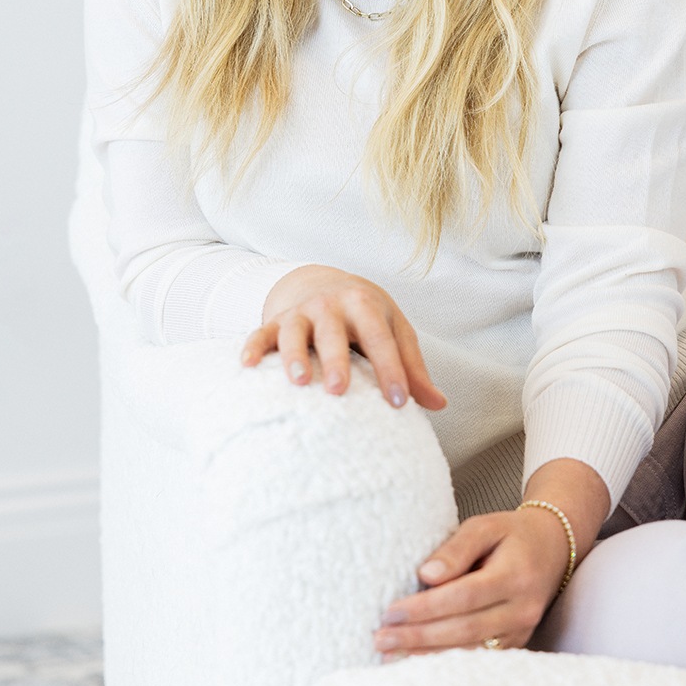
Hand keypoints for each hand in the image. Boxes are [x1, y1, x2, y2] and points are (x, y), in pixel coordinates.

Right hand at [240, 264, 446, 411]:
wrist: (325, 282)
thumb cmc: (367, 315)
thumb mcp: (394, 331)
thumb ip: (412, 367)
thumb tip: (438, 404)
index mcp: (366, 305)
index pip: (382, 340)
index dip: (392, 370)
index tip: (400, 402)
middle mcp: (332, 305)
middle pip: (334, 332)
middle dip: (336, 360)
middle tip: (339, 390)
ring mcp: (302, 312)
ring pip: (295, 331)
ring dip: (294, 355)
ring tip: (298, 381)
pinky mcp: (276, 321)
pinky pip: (261, 333)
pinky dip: (253, 347)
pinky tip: (246, 366)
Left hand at [374, 457, 609, 656]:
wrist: (553, 548)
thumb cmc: (512, 534)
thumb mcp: (485, 526)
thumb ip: (456, 548)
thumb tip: (426, 576)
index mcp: (514, 575)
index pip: (464, 597)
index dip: (426, 607)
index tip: (391, 611)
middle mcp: (521, 609)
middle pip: (464, 630)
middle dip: (419, 637)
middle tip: (381, 639)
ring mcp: (521, 631)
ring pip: (470, 650)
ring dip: (427, 655)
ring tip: (390, 654)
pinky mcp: (515, 643)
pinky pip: (478, 658)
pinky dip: (446, 661)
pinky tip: (418, 660)